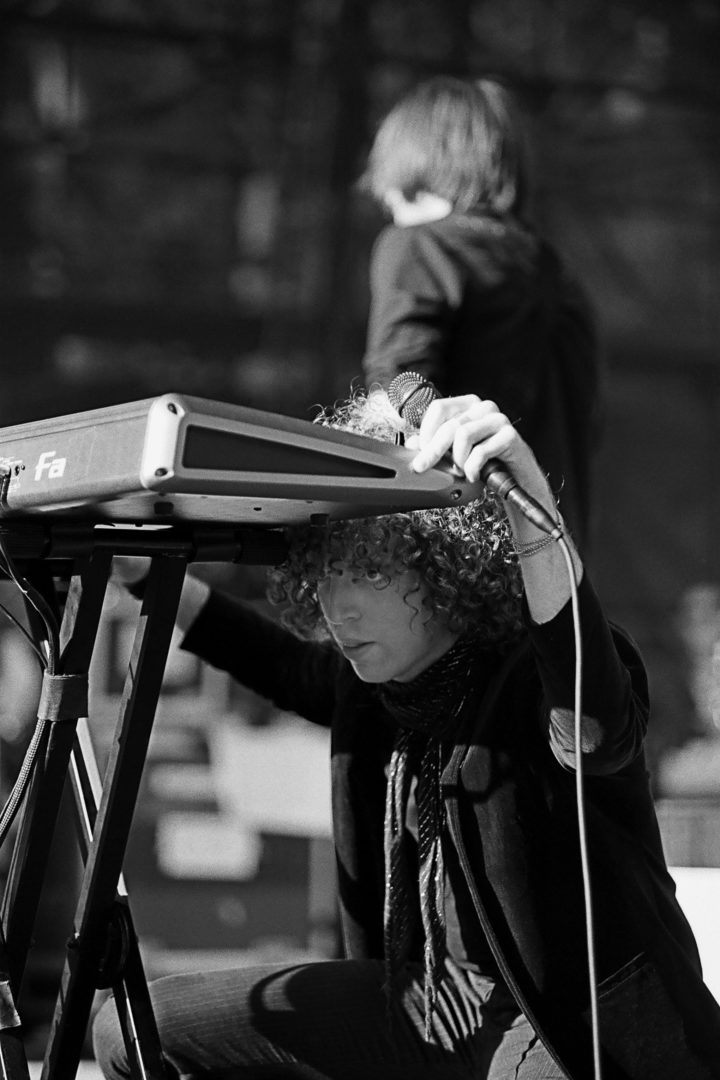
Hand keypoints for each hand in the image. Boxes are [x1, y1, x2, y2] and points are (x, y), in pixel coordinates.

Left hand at [407, 395, 542, 493]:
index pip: (439, 407)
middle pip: (449, 425)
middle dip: (433, 450)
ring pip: (463, 435)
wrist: (516, 479)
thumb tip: (411, 444)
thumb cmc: (484, 463)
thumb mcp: (454, 454)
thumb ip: (434, 446)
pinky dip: (472, 468)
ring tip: (461, 472)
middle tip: (423, 468)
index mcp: (468, 404)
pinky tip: (474, 476)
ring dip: (457, 460)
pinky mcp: (510, 435)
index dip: (426, 430)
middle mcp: (484, 407)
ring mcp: (499, 419)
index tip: (420, 451)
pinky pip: (481, 451)